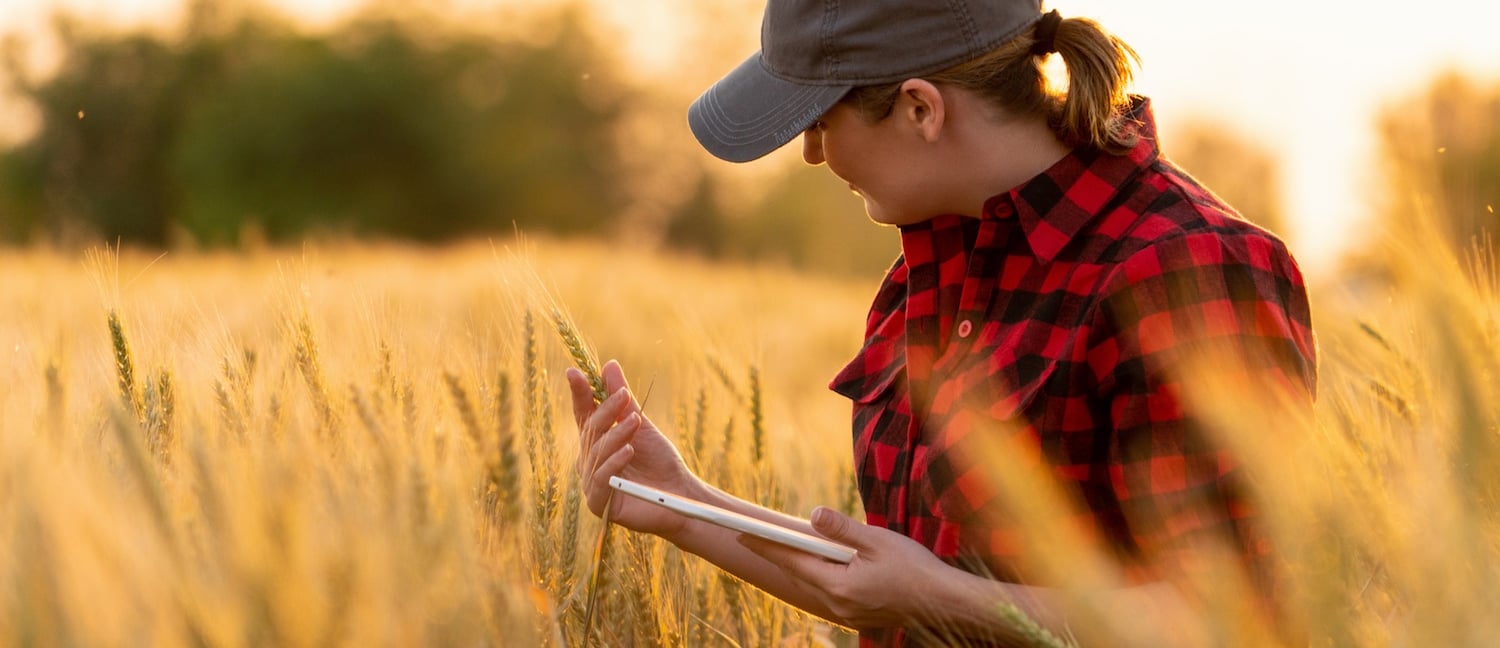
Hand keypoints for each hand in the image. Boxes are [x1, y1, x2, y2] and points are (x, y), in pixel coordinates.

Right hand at [568, 360, 700, 539]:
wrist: (679, 494)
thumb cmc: (659, 461)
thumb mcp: (641, 425)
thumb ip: (622, 400)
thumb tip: (609, 365)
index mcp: (595, 442)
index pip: (583, 414)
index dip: (579, 394)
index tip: (574, 372)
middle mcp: (588, 461)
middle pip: (591, 431)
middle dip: (607, 411)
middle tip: (625, 395)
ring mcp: (591, 483)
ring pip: (597, 453)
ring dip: (617, 434)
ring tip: (636, 421)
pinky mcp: (599, 504)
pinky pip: (601, 480)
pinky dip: (614, 463)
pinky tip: (628, 451)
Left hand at [737, 507, 965, 631]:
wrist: (942, 602)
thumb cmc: (914, 568)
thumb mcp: (877, 541)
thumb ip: (842, 529)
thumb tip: (812, 515)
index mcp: (839, 585)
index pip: (793, 561)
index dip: (766, 545)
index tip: (742, 532)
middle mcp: (837, 604)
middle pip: (800, 574)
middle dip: (778, 554)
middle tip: (754, 535)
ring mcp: (847, 613)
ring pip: (814, 584)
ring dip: (800, 565)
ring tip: (784, 545)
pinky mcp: (857, 616)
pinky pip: (830, 592)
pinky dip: (820, 575)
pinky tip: (820, 563)